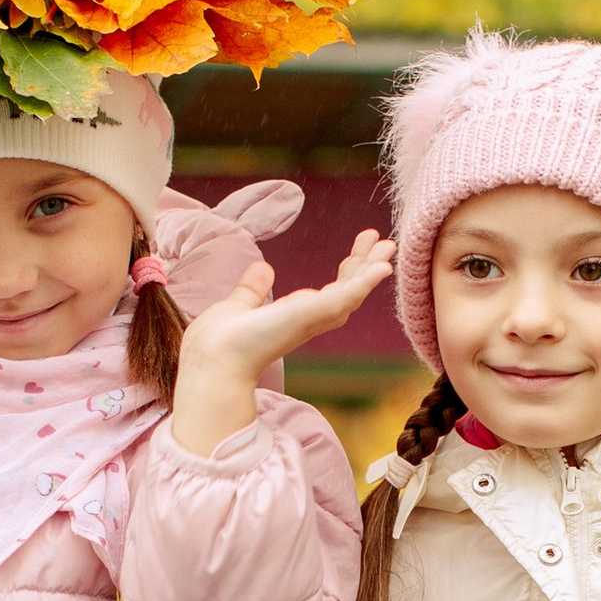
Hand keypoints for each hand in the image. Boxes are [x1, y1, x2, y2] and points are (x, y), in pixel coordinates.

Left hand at [167, 228, 394, 457]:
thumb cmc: (219, 343)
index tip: (358, 249)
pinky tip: (382, 267)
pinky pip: (346, 296)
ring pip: (352, 292)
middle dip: (365, 265)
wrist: (213, 359)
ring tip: (388, 246)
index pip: (329, 293)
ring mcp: (313, 318)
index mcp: (294, 318)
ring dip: (371, 269)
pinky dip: (366, 282)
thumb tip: (262, 269)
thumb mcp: (239, 305)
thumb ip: (252, 290)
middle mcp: (309, 320)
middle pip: (348, 291)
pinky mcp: (313, 314)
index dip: (347, 271)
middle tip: (382, 240)